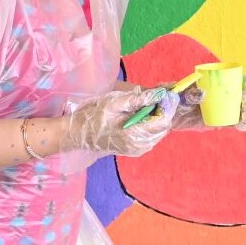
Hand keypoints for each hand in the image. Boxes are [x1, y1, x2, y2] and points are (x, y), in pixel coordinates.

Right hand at [63, 86, 178, 156]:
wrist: (78, 134)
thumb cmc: (93, 116)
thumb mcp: (114, 103)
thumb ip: (138, 99)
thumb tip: (159, 94)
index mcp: (135, 135)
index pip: (163, 122)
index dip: (167, 107)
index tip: (166, 94)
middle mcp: (140, 146)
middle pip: (163, 128)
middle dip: (163, 111)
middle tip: (156, 97)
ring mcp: (138, 149)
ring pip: (159, 132)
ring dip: (157, 117)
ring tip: (147, 105)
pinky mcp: (136, 149)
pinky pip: (151, 136)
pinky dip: (150, 124)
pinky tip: (141, 115)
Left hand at [173, 76, 245, 132]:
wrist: (168, 113)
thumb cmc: (176, 97)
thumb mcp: (182, 92)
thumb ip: (191, 93)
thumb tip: (203, 94)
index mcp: (219, 83)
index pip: (239, 81)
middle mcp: (224, 96)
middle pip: (244, 97)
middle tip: (245, 103)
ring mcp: (223, 110)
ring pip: (242, 112)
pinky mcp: (220, 123)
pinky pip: (234, 124)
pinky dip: (242, 125)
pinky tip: (244, 125)